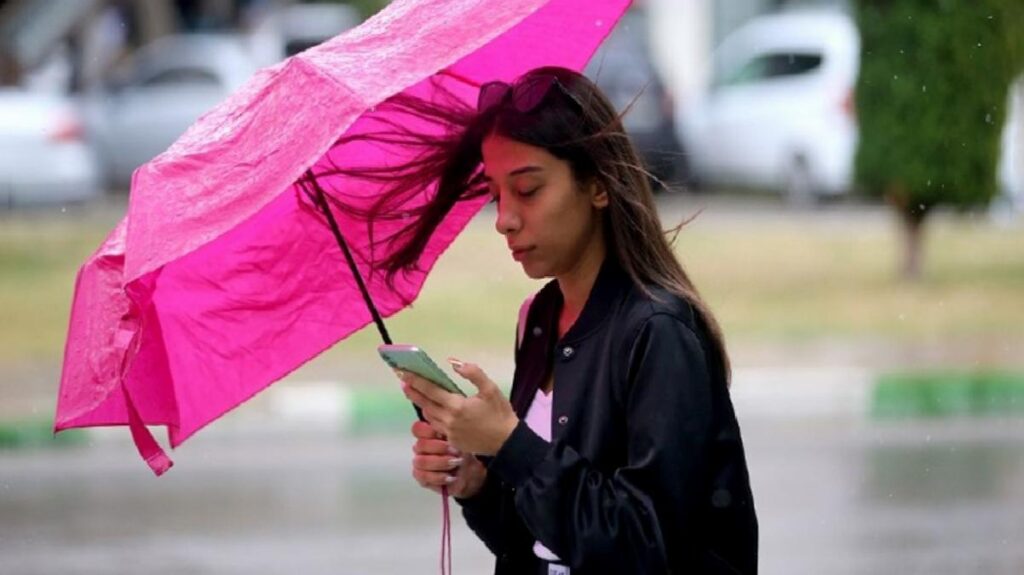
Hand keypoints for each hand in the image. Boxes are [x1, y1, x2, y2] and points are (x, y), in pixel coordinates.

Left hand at [400, 359, 518, 455]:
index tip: (404, 373)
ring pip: (430, 415)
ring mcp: (449, 432)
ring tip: (414, 393)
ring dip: (422, 404)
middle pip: (426, 403)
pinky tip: (432, 409)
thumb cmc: (500, 413)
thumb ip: (473, 373)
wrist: (507, 442)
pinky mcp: (452, 441)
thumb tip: (454, 363)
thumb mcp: (491, 389)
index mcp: (457, 406)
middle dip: (413, 392)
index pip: (431, 391)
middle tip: (403, 381)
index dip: (417, 381)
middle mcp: (449, 420)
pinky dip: (432, 415)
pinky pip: (436, 425)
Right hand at [410, 420, 486, 497]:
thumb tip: (446, 425)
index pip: (418, 429)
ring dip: (441, 462)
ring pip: (422, 462)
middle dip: (440, 447)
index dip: (429, 431)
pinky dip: (439, 477)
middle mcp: (421, 448)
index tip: (444, 434)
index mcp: (427, 435)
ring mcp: (419, 463)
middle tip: (456, 451)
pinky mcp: (422, 478)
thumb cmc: (461, 453)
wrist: (468, 473)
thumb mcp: (460, 439)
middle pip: (421, 445)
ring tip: (456, 463)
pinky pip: (425, 477)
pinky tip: (451, 477)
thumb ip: (450, 431)